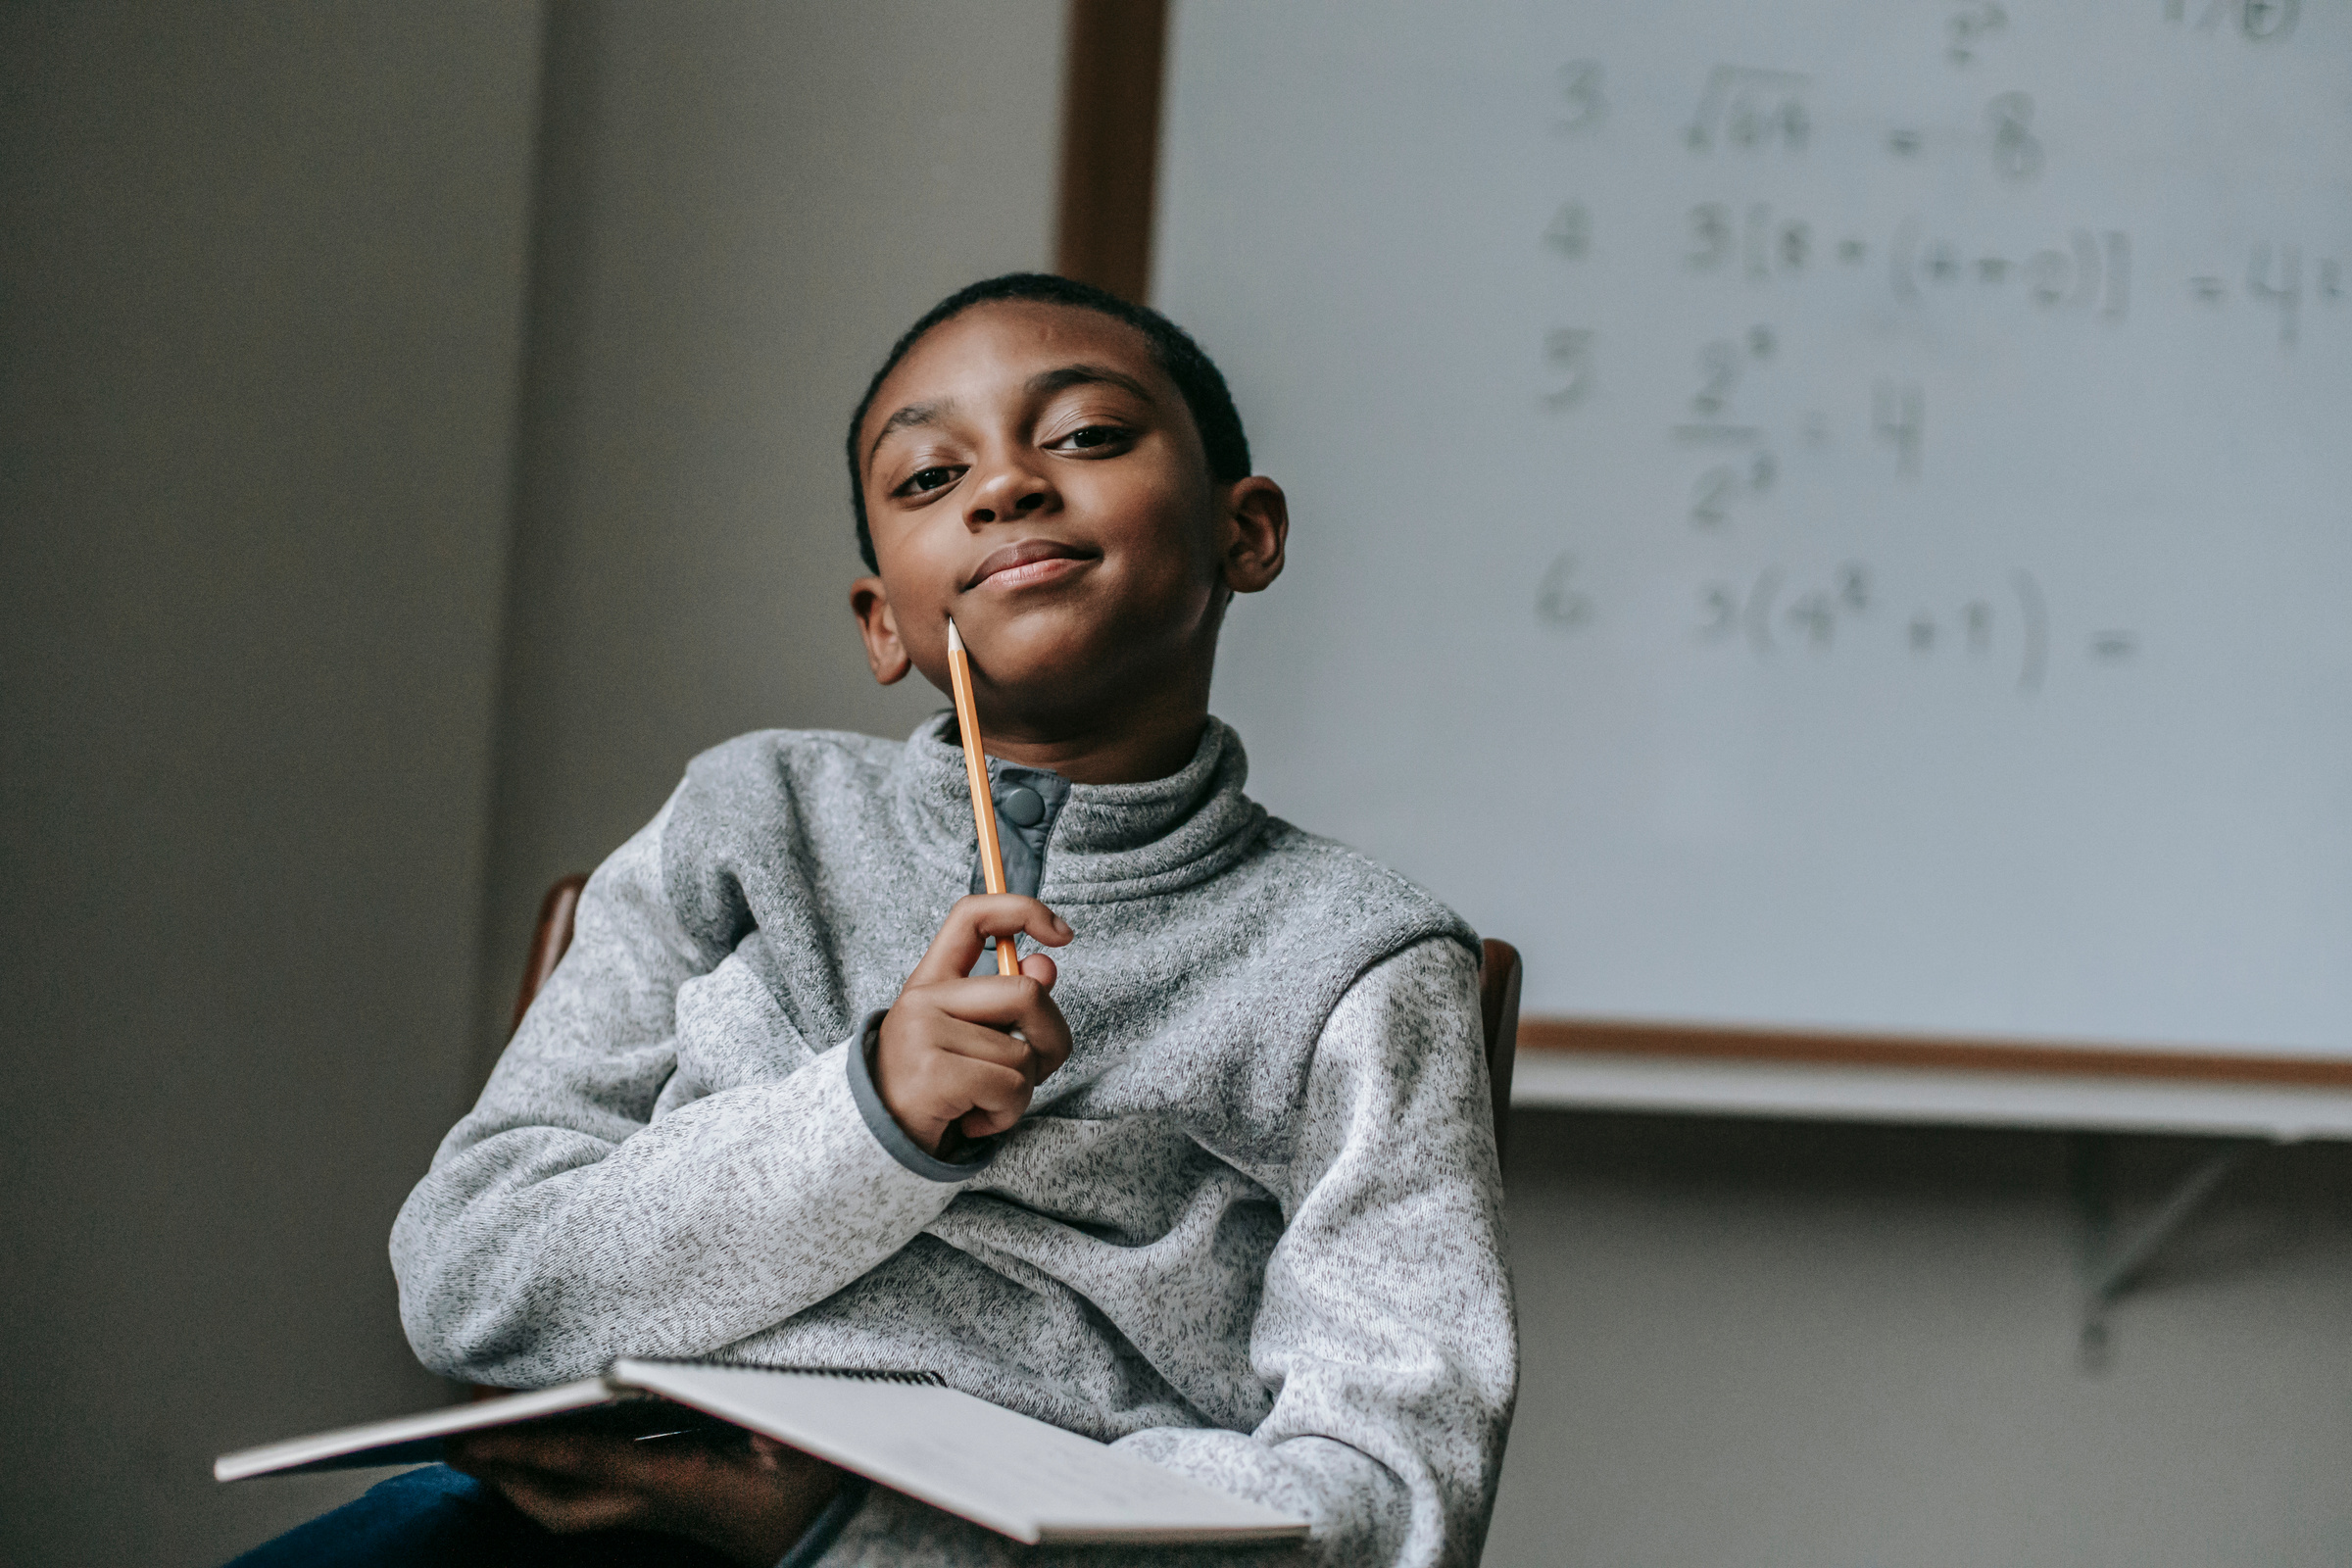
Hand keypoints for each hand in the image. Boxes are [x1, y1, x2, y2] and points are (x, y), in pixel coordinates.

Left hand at [446, 1426, 841, 1565]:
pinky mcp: (662, 1503)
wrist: (824, 1534)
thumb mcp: (801, 1447)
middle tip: (455, 1437)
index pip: (589, 1465)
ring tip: (480, 1438)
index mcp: (679, 1484)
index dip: (530, 1447)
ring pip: (567, 1506)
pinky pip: (590, 1493)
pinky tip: (545, 1438)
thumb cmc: (814, 1484)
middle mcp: (655, 1504)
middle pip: (556, 1505)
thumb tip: (732, 1409)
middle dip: (501, 1474)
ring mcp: (655, 1509)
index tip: (478, 1431)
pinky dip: (553, 1470)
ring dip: (518, 1477)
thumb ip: (767, 1425)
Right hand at [877, 894, 1073, 1155]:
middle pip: (1026, 994)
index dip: (1023, 910)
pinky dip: (1006, 1115)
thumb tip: (1046, 965)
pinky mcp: (932, 1073)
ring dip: (1021, 1093)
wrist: (876, 1147)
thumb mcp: (974, 1041)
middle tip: (1031, 1073)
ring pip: (1023, 1055)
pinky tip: (973, 1121)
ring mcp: (922, 1033)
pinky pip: (1010, 1088)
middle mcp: (922, 998)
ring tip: (983, 1104)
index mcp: (931, 981)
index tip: (1063, 935)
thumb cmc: (935, 1093)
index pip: (972, 915)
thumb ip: (1010, 1004)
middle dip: (1052, 1041)